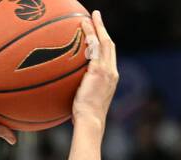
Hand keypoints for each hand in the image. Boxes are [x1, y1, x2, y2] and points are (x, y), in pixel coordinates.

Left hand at [72, 11, 117, 127]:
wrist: (90, 122)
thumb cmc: (84, 118)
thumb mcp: (85, 101)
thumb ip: (82, 91)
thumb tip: (69, 90)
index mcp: (111, 79)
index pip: (109, 56)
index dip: (104, 43)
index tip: (99, 34)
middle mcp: (112, 72)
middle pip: (109, 45)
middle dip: (104, 29)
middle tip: (97, 17)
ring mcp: (107, 70)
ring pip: (104, 42)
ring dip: (98, 26)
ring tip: (91, 15)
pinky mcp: (99, 70)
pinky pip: (94, 47)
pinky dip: (90, 34)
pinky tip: (83, 25)